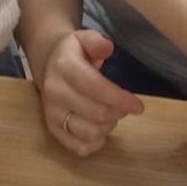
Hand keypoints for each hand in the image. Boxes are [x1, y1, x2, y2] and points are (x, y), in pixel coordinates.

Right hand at [37, 29, 143, 155]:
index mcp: (64, 67)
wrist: (47, 63)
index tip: (138, 105)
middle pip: (97, 113)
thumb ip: (96, 41)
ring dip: (108, 127)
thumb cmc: (73, 52)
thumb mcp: (83, 38)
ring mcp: (51, 113)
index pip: (96, 88)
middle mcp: (55, 92)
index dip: (121, 99)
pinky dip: (95, 143)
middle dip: (118, 112)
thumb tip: (107, 48)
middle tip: (125, 106)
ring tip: (111, 114)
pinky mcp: (52, 129)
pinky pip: (79, 147)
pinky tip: (101, 130)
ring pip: (90, 133)